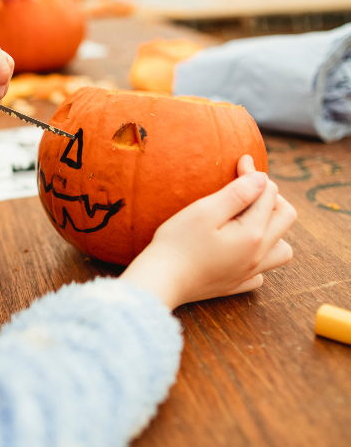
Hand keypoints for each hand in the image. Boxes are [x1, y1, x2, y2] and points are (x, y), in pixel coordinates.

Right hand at [121, 155, 296, 309]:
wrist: (161, 281)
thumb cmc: (178, 243)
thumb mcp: (204, 211)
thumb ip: (237, 193)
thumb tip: (262, 179)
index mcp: (253, 233)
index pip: (268, 193)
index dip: (254, 173)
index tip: (239, 162)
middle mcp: (258, 254)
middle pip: (285, 217)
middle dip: (271, 197)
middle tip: (246, 189)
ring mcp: (249, 272)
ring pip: (282, 249)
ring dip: (273, 230)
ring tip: (249, 220)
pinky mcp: (235, 284)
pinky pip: (261, 273)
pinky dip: (257, 258)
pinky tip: (238, 251)